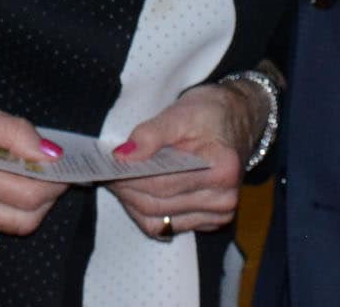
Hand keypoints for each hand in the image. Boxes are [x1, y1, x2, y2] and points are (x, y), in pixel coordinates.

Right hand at [0, 67, 66, 235]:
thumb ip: (13, 131)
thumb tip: (51, 152)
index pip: (28, 192)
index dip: (57, 180)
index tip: (67, 161)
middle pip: (24, 217)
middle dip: (49, 196)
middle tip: (54, 169)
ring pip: (7, 224)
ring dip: (29, 203)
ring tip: (31, 172)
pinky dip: (4, 205)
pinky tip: (3, 178)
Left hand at [103, 83, 257, 236]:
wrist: (234, 121)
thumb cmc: (208, 114)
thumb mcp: (180, 113)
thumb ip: (151, 134)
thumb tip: (123, 155)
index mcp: (222, 168)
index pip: (163, 182)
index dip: (130, 176)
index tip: (107, 166)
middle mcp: (224, 198)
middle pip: (159, 205)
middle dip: (126, 191)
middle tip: (104, 174)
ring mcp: (218, 214)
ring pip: (158, 221)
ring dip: (132, 203)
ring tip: (116, 182)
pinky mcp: (210, 221)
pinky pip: (166, 226)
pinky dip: (145, 211)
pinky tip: (134, 193)